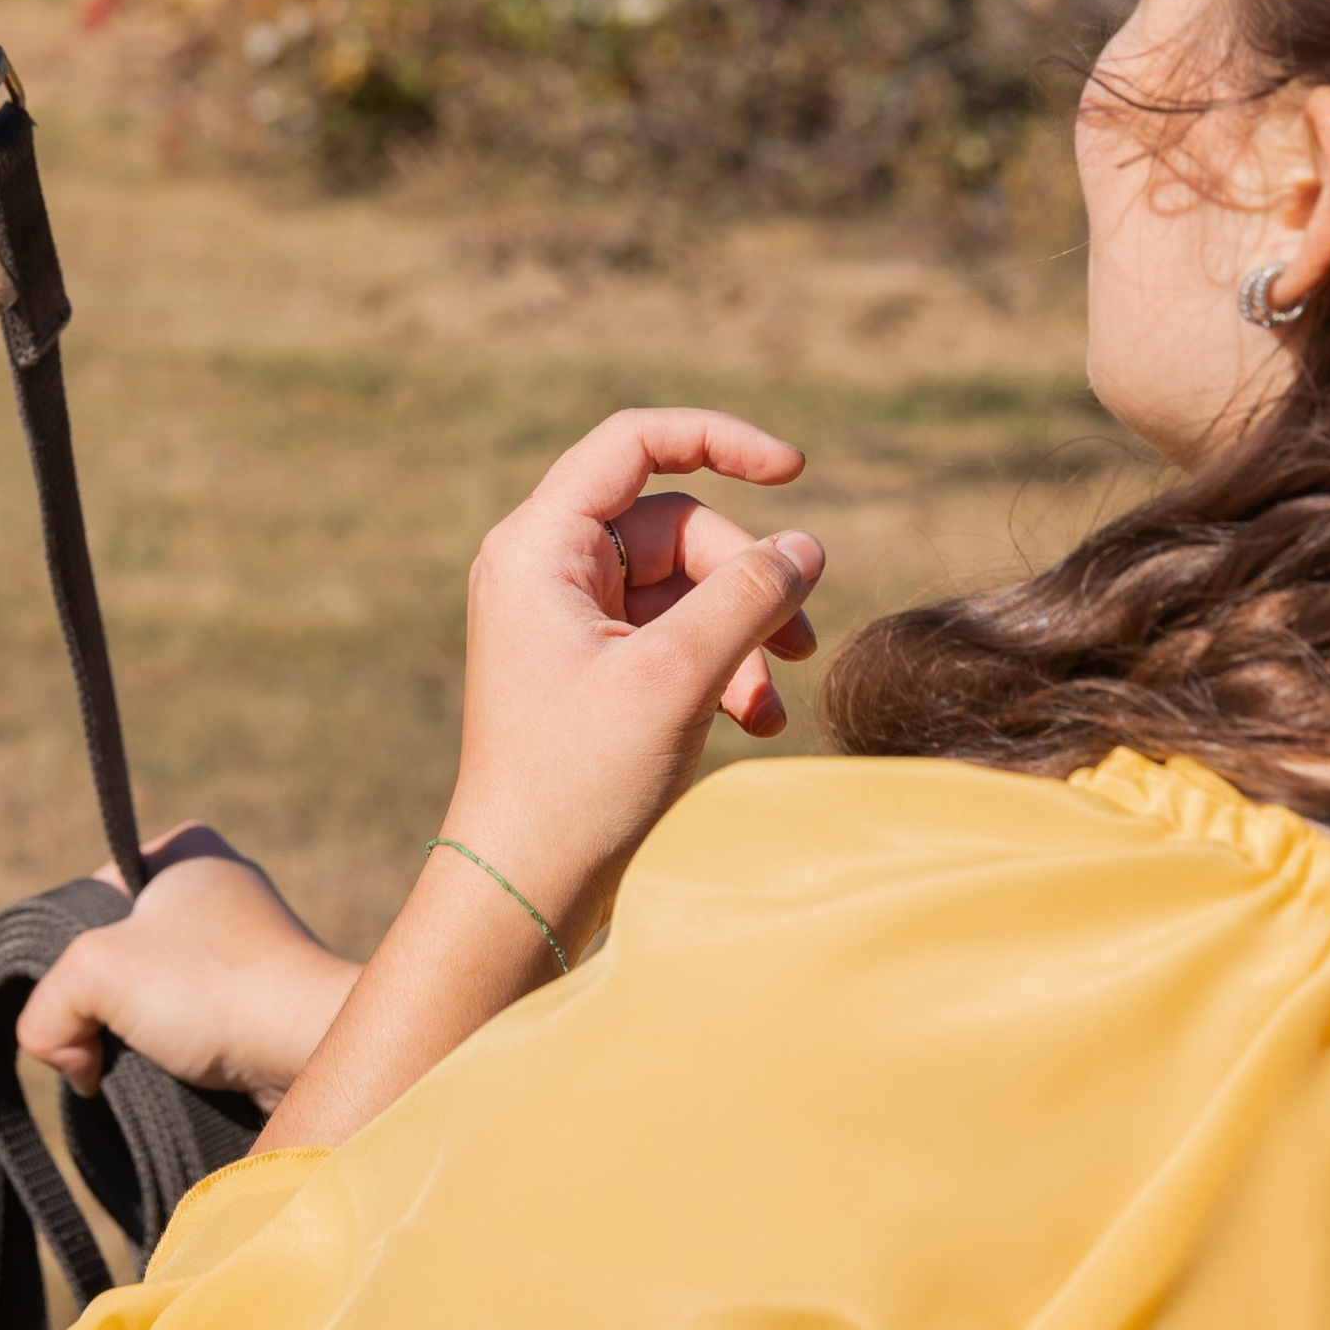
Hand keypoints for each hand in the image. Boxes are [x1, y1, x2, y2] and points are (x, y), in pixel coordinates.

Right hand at [16, 827, 361, 1108]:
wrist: (307, 1048)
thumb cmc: (211, 988)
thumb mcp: (94, 973)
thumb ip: (43, 1007)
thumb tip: (73, 1058)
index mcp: (185, 848)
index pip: (88, 900)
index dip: (72, 953)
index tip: (89, 990)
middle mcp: (219, 886)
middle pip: (118, 954)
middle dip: (105, 1003)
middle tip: (113, 1033)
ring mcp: (244, 944)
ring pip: (152, 996)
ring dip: (138, 1036)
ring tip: (153, 1057)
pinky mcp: (260, 997)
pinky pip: (192, 1025)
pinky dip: (175, 1054)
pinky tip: (179, 1072)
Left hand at [440, 408, 820, 957]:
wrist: (523, 889)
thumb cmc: (579, 783)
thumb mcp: (677, 678)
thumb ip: (747, 598)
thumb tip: (806, 544)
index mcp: (538, 547)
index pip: (635, 443)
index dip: (720, 440)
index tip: (795, 470)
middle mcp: (544, 567)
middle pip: (675, 526)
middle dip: (744, 581)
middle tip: (797, 648)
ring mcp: (565, 617)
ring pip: (683, 585)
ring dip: (740, 634)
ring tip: (773, 705)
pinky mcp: (589, 665)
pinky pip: (670, 633)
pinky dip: (717, 665)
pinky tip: (753, 720)